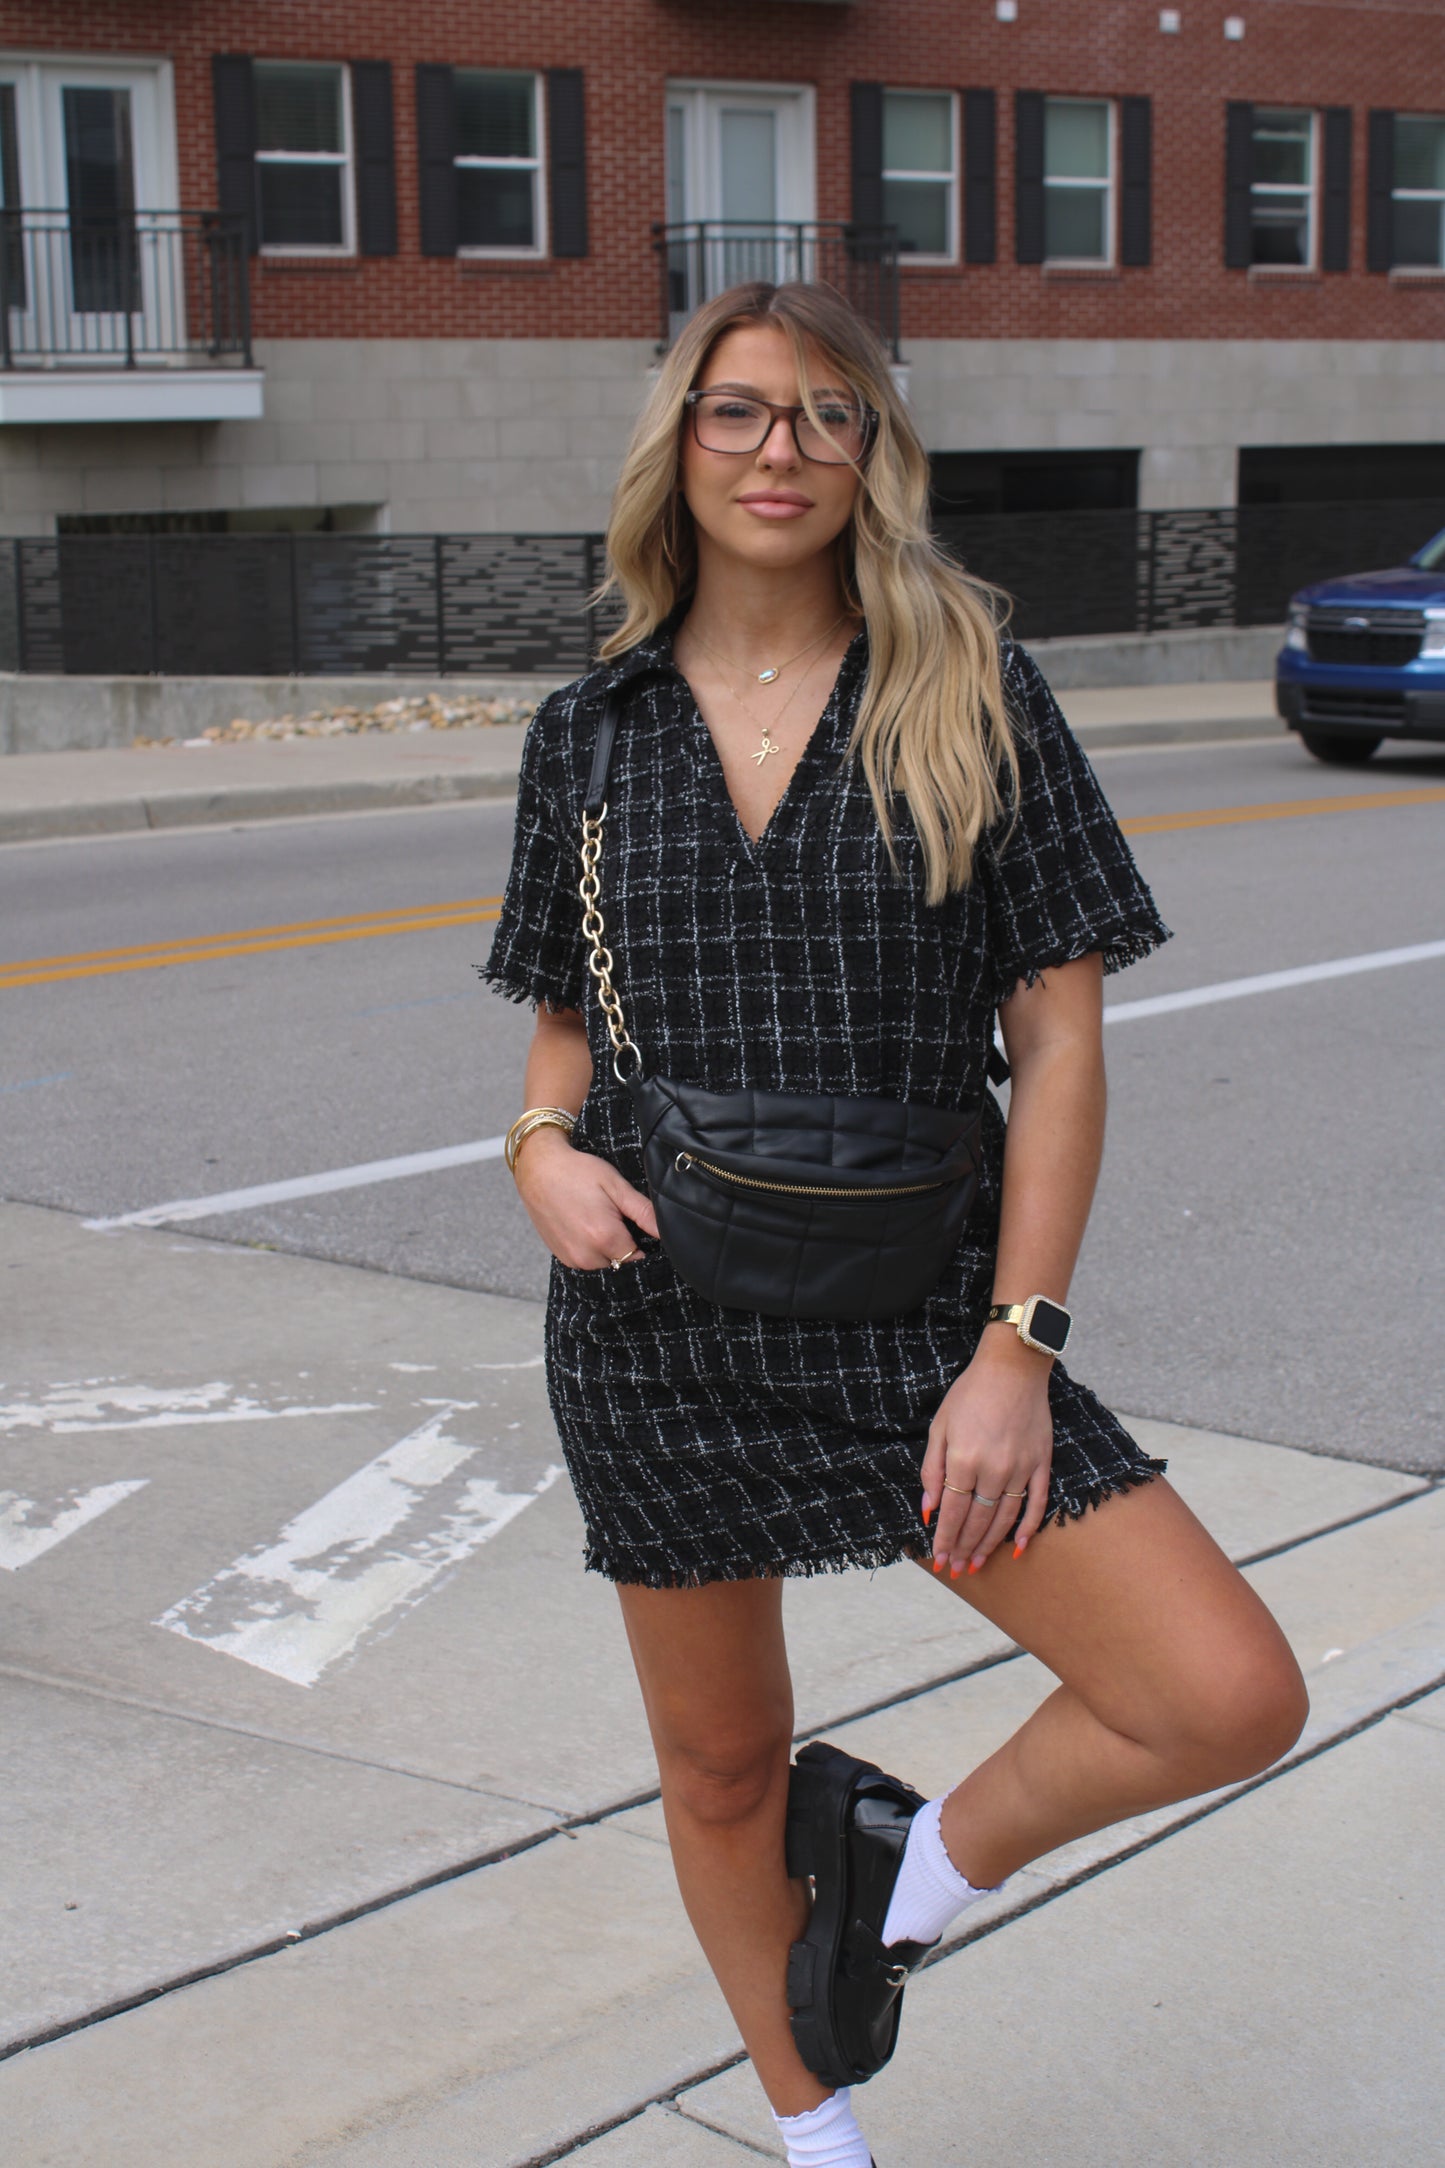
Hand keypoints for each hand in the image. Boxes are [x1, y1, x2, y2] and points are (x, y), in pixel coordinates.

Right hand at [512, 1127, 659, 1268]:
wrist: (538, 1168)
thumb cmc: (577, 1172)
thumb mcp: (616, 1186)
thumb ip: (643, 1212)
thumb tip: (666, 1231)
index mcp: (604, 1237)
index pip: (637, 1257)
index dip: (642, 1243)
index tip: (637, 1226)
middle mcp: (586, 1254)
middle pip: (620, 1263)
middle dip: (624, 1246)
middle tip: (617, 1219)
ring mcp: (570, 1258)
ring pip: (603, 1265)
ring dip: (607, 1250)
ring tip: (599, 1220)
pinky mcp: (560, 1256)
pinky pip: (586, 1262)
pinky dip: (591, 1250)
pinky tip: (586, 1226)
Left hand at [920, 1333, 1053, 1577]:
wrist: (1013, 1367)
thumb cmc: (970, 1394)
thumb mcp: (940, 1427)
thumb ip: (932, 1471)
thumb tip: (929, 1509)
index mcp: (964, 1459)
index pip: (953, 1512)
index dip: (946, 1538)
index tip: (939, 1559)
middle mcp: (994, 1469)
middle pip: (977, 1520)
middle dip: (964, 1547)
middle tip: (956, 1569)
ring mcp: (1021, 1468)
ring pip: (1004, 1518)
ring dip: (990, 1544)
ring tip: (978, 1564)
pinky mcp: (1042, 1463)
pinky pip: (1037, 1503)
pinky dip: (1029, 1527)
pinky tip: (1018, 1546)